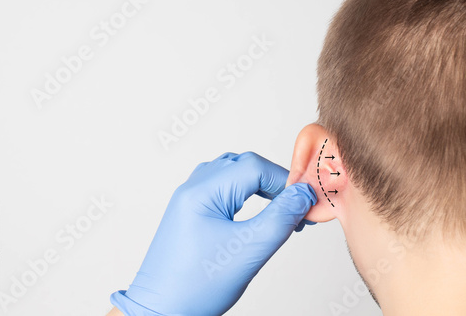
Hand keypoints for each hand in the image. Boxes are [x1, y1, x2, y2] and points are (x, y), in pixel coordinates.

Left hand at [110, 152, 316, 315]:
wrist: (160, 309)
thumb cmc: (195, 287)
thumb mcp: (247, 253)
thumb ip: (280, 219)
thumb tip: (303, 195)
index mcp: (201, 192)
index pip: (254, 167)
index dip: (285, 180)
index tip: (306, 201)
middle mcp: (193, 188)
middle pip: (243, 165)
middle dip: (274, 182)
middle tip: (296, 206)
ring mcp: (189, 197)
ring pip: (232, 172)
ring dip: (260, 184)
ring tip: (280, 207)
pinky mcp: (191, 209)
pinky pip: (222, 185)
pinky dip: (245, 192)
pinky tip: (256, 208)